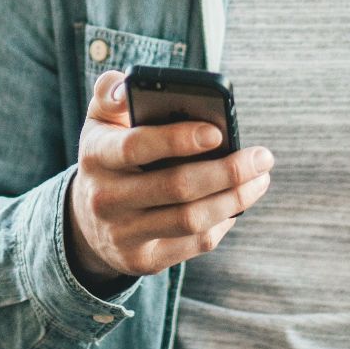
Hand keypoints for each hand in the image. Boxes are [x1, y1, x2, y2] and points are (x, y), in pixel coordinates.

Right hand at [64, 69, 275, 291]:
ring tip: (260, 179)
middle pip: (176, 187)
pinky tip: (237, 204)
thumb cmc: (109, 155)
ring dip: (234, 199)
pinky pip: (193, 244)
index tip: (218, 132)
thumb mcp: (101, 120)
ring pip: (191, 219)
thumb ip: (112, 93)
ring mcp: (123, 234)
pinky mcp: (142, 261)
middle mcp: (105, 198)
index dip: (178, 139)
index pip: (136, 146)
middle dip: (228, 171)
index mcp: (96, 155)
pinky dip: (222, 222)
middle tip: (263, 157)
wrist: (86, 219)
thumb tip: (130, 87)